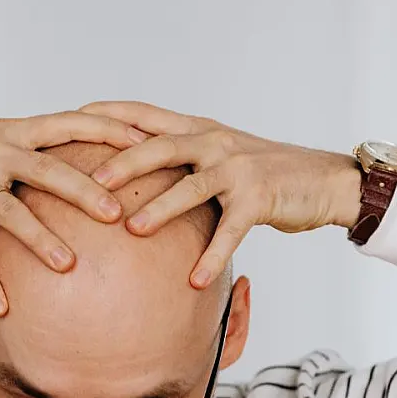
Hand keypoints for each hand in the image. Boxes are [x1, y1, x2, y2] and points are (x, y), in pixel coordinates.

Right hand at [0, 112, 148, 315]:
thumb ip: (37, 154)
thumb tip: (93, 170)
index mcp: (13, 131)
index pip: (68, 123)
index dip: (106, 130)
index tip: (145, 142)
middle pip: (47, 169)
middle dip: (84, 192)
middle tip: (116, 214)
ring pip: (12, 212)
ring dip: (41, 241)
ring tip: (69, 266)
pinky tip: (3, 307)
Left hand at [79, 101, 361, 288]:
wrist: (325, 180)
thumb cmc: (265, 173)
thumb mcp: (219, 157)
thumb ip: (181, 160)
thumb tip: (131, 174)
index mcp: (199, 130)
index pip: (146, 116)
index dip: (109, 115)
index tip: (70, 120)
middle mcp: (215, 142)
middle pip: (161, 147)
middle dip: (123, 163)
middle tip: (91, 182)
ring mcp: (238, 169)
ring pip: (191, 187)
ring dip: (160, 208)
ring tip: (131, 230)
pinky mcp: (260, 198)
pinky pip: (230, 231)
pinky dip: (212, 257)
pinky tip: (195, 282)